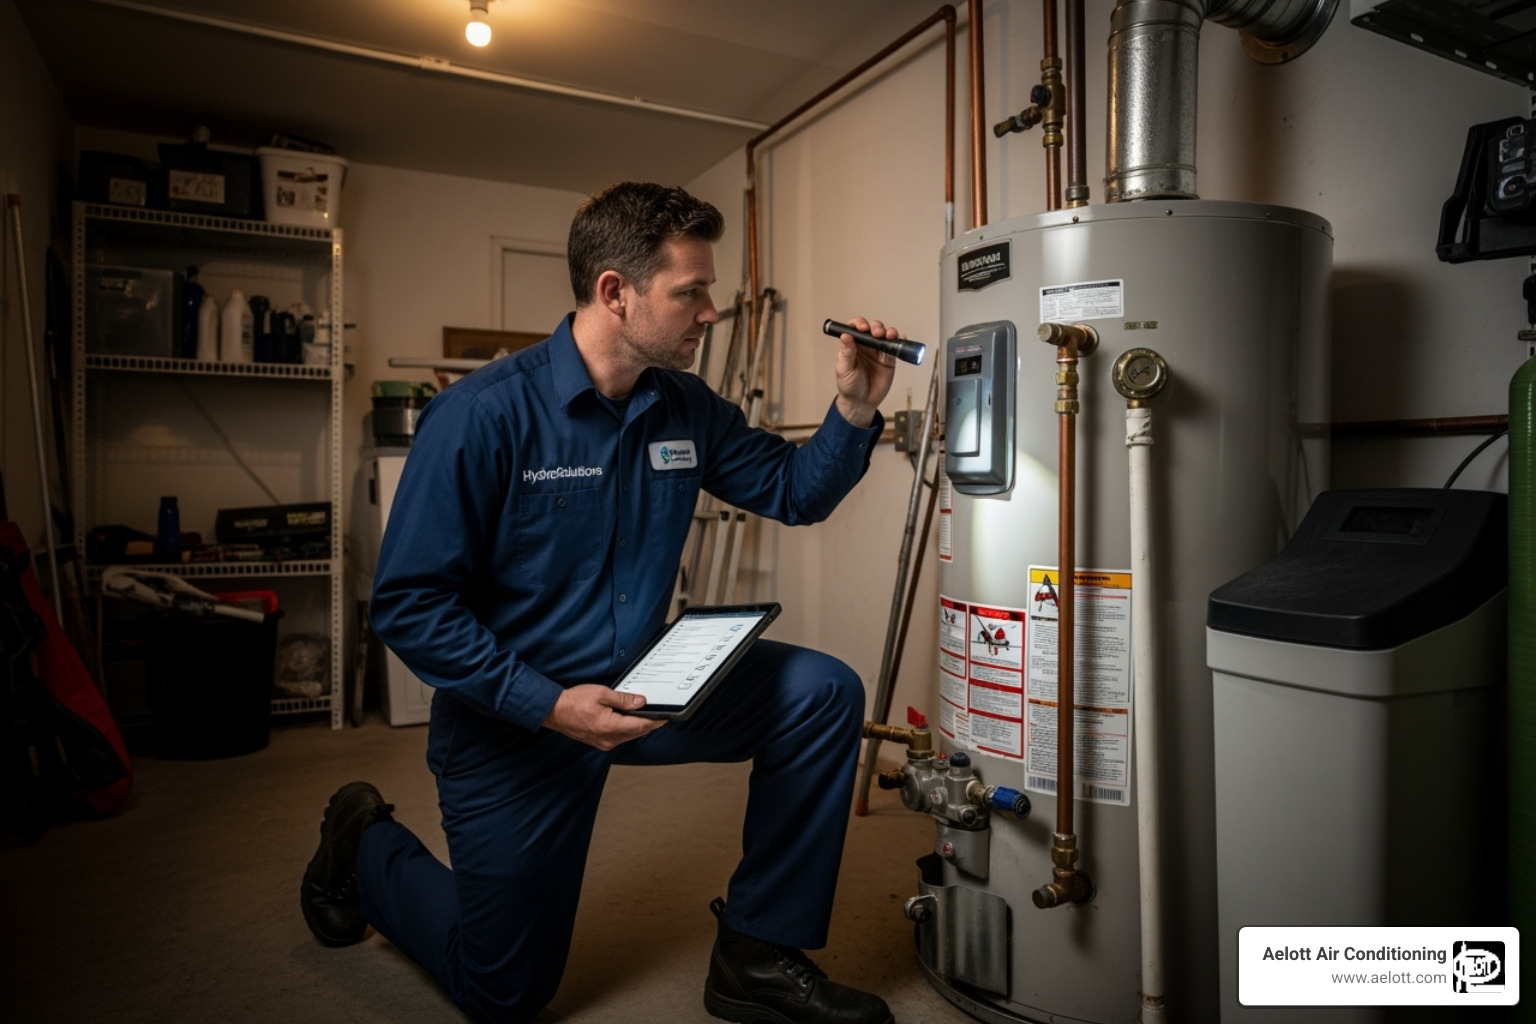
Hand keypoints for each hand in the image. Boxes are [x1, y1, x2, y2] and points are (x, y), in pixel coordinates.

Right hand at [542, 684, 665, 750]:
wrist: (554, 712)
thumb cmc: (574, 702)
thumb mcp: (601, 694)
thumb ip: (623, 699)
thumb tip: (640, 702)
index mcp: (610, 727)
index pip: (641, 726)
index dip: (655, 721)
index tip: (665, 717)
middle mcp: (609, 739)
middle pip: (637, 732)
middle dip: (649, 723)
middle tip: (659, 714)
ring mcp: (604, 743)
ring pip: (629, 736)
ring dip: (638, 726)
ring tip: (645, 714)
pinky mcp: (600, 742)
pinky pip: (620, 737)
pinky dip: (627, 729)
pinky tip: (628, 720)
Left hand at [833, 316, 897, 427]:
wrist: (862, 402)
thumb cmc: (849, 386)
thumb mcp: (844, 370)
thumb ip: (846, 353)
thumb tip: (845, 335)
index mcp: (852, 345)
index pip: (855, 327)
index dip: (859, 323)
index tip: (862, 328)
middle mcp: (865, 345)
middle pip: (872, 328)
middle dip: (876, 327)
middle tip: (877, 333)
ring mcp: (878, 351)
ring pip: (885, 335)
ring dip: (888, 331)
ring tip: (890, 335)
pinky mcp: (889, 359)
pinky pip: (895, 347)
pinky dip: (899, 341)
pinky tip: (900, 339)